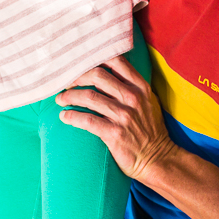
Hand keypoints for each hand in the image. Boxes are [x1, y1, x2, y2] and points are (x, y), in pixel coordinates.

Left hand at [56, 59, 177, 181]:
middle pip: (97, 75)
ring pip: (88, 96)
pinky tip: (64, 116)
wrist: (158, 159)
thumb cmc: (150, 129)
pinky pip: (86, 120)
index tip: (80, 64)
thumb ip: (132, 85)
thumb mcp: (148, 102)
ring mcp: (124, 116)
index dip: (94, 59)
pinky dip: (71, 116)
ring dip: (69, 96)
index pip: (115, 61)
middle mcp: (133, 98)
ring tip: (60, 99)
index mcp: (140, 87)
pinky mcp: (114, 133)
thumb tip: (107, 71)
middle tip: (65, 82)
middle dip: (76, 77)